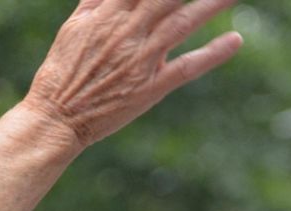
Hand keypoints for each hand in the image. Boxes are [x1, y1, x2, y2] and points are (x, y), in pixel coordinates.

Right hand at [24, 0, 242, 147]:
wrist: (55, 119)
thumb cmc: (61, 74)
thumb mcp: (72, 29)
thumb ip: (95, 1)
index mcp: (108, 15)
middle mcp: (128, 32)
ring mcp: (141, 60)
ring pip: (184, 22)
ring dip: (214, 5)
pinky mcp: (150, 88)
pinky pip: (186, 68)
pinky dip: (212, 54)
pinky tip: (234, 41)